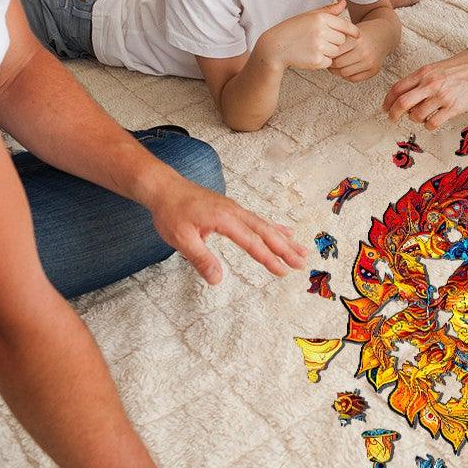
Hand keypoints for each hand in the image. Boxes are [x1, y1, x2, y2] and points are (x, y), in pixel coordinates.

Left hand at [147, 176, 305, 284]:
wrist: (165, 187)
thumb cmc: (171, 212)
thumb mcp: (181, 239)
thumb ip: (201, 259)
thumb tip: (217, 280)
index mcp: (224, 218)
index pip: (251, 241)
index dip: (268, 258)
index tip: (282, 270)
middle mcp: (235, 212)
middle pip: (265, 231)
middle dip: (285, 248)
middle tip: (302, 263)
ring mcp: (235, 209)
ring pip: (265, 225)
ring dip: (284, 239)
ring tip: (302, 250)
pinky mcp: (232, 209)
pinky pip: (258, 220)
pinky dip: (273, 227)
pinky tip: (284, 232)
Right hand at [258, 0, 358, 69]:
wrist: (275, 47)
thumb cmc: (292, 29)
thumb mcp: (309, 15)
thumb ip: (329, 10)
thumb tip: (344, 2)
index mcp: (321, 18)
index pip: (346, 26)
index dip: (353, 31)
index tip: (357, 35)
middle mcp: (321, 31)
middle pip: (342, 40)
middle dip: (335, 41)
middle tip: (320, 41)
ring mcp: (319, 46)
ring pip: (336, 52)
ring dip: (329, 52)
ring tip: (313, 47)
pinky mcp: (316, 60)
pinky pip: (329, 62)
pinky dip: (322, 61)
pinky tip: (310, 55)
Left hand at [329, 28, 383, 82]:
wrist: (383, 35)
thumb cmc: (362, 32)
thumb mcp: (349, 30)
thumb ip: (337, 40)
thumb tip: (321, 54)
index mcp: (357, 40)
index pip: (335, 52)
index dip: (327, 53)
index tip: (325, 51)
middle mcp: (365, 52)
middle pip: (338, 64)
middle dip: (331, 63)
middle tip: (329, 60)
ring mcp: (370, 63)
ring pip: (345, 73)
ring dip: (337, 71)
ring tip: (336, 65)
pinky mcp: (374, 71)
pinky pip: (354, 79)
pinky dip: (347, 75)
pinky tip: (346, 68)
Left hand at [383, 46, 467, 128]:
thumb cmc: (465, 64)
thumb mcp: (438, 65)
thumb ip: (423, 77)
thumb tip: (408, 92)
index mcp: (424, 72)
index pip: (397, 88)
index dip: (388, 100)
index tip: (385, 107)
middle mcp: (430, 84)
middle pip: (402, 103)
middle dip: (393, 114)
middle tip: (393, 119)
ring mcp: (442, 96)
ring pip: (417, 116)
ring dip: (416, 120)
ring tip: (422, 117)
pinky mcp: (454, 107)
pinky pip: (433, 123)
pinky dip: (429, 125)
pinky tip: (433, 121)